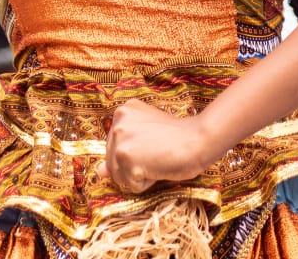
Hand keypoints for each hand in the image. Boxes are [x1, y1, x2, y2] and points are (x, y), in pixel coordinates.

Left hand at [96, 99, 219, 193]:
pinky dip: (146, 184)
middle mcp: (117, 123)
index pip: (114, 148)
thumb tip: (99, 173)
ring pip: (119, 177)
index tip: (153, 144)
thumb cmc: (178, 137)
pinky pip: (131, 186)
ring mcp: (120, 141)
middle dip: (134, 165)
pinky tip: (158, 167)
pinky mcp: (126, 158)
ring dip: (139, 176)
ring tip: (157, 160)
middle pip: (113, 163)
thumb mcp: (146, 136)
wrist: (198, 139)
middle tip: (157, 153)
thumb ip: (122, 149)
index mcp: (123, 112)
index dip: (136, 153)